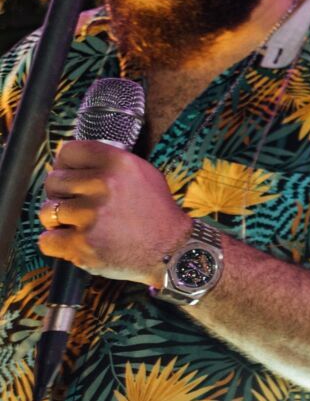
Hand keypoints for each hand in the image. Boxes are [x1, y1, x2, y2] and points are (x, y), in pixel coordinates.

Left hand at [38, 141, 190, 288]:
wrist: (171, 250)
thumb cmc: (156, 212)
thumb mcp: (144, 174)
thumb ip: (111, 163)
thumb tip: (71, 157)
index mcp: (119, 163)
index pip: (69, 151)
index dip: (65, 164)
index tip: (69, 174)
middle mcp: (104, 185)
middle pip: (54, 180)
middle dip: (61, 194)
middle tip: (77, 204)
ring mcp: (91, 215)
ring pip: (47, 211)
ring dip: (59, 220)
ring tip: (79, 225)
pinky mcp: (81, 244)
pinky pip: (47, 240)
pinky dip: (57, 244)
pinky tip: (76, 242)